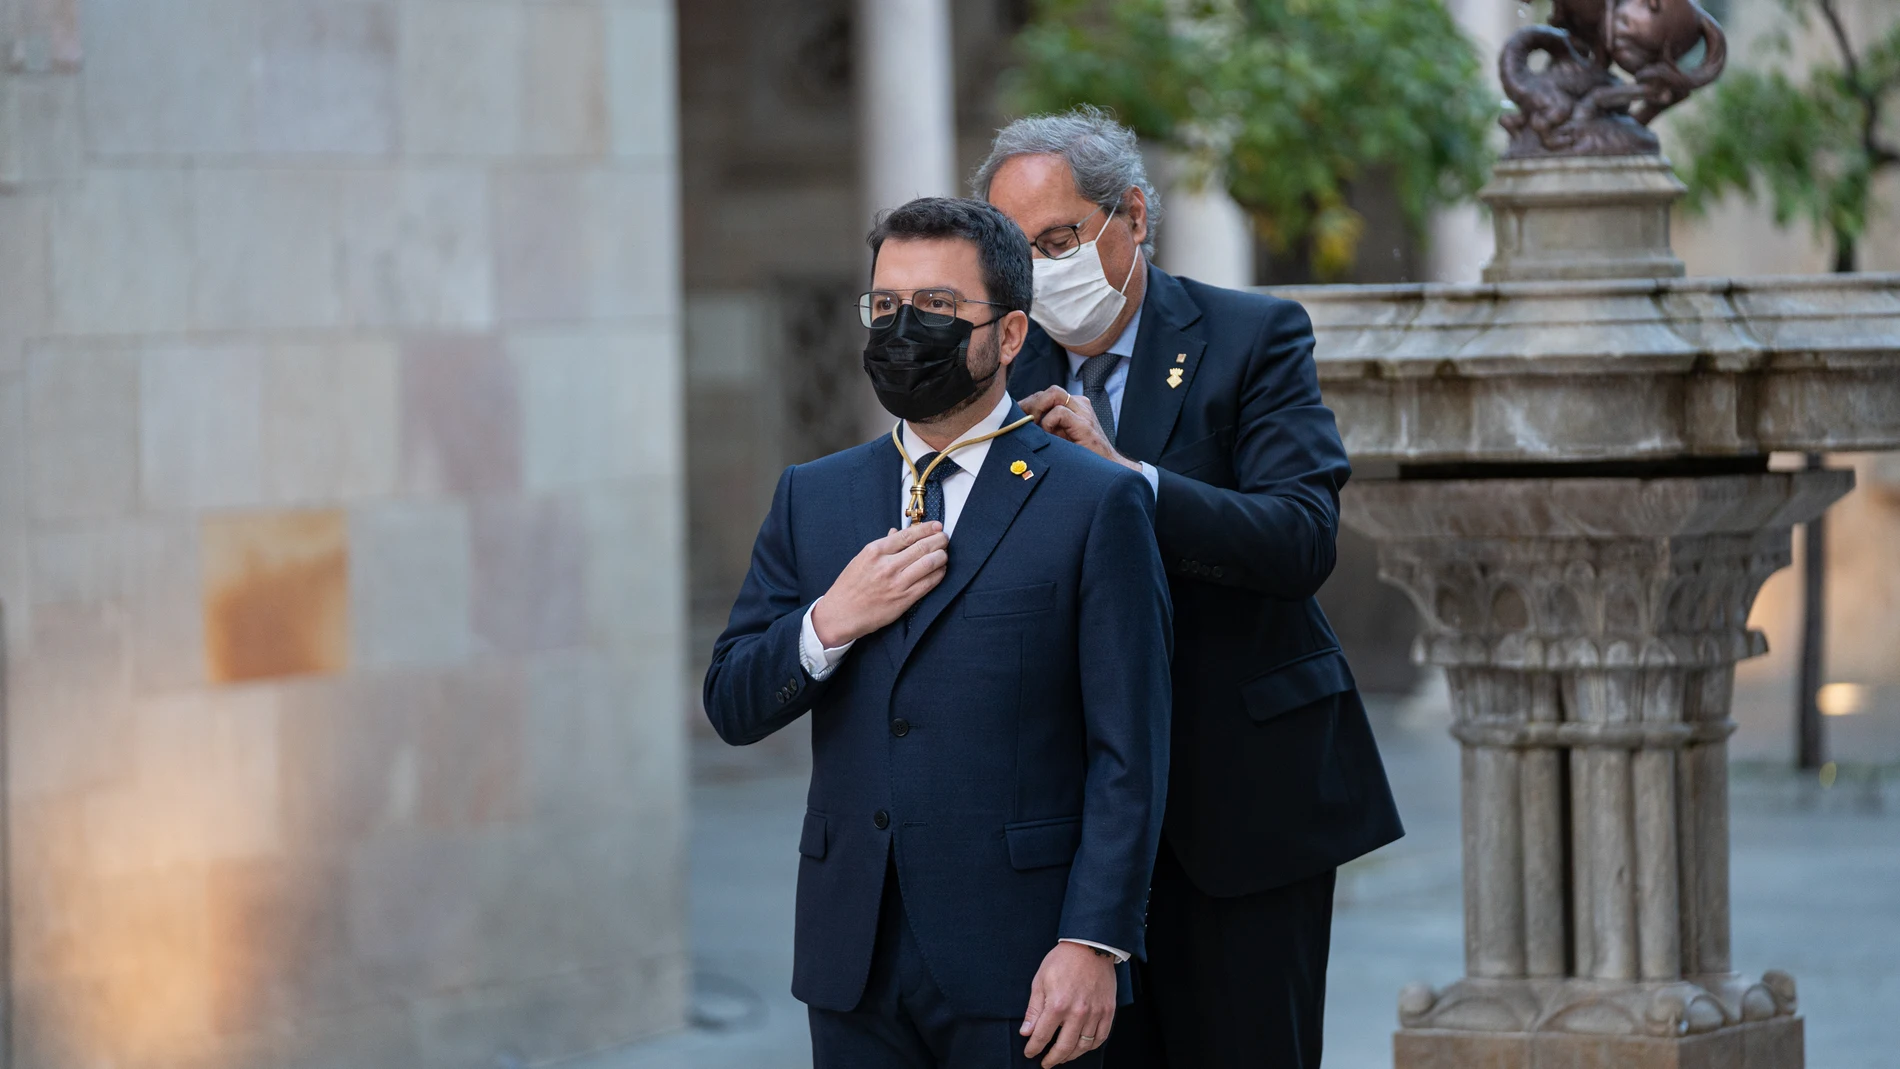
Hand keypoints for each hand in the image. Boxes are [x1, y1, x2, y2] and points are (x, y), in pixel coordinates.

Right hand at [810, 523, 948, 646]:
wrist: (841, 614)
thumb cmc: (849, 586)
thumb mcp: (861, 559)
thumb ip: (882, 546)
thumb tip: (896, 532)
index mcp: (875, 551)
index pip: (908, 535)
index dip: (927, 528)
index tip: (936, 526)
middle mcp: (887, 565)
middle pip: (922, 547)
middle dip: (938, 540)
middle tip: (944, 538)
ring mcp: (897, 583)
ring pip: (929, 563)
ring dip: (941, 556)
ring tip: (944, 553)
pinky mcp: (904, 599)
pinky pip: (929, 583)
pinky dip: (939, 574)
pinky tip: (941, 570)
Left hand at [1019, 387, 1140, 473]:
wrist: (1107, 471)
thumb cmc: (1080, 458)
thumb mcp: (1058, 439)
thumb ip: (1044, 428)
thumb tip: (1017, 424)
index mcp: (1073, 406)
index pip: (1045, 394)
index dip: (1028, 405)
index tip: (1016, 420)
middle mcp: (1079, 405)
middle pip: (1047, 391)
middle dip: (1030, 406)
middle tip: (1022, 425)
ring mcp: (1083, 413)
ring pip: (1053, 393)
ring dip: (1038, 410)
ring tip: (1035, 429)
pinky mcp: (1085, 424)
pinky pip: (1059, 412)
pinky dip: (1048, 423)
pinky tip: (1050, 437)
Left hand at [1020, 942, 1116, 1066]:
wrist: (1091, 946)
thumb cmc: (1063, 960)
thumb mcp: (1040, 980)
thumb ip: (1034, 1009)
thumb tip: (1026, 1032)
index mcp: (1057, 1004)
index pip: (1042, 1036)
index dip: (1034, 1048)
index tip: (1030, 1052)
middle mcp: (1077, 1012)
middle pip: (1064, 1047)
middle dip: (1052, 1059)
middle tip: (1046, 1063)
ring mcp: (1095, 1013)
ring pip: (1083, 1046)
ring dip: (1071, 1056)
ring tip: (1062, 1057)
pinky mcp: (1108, 1011)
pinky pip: (1101, 1037)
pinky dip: (1091, 1046)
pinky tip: (1083, 1047)